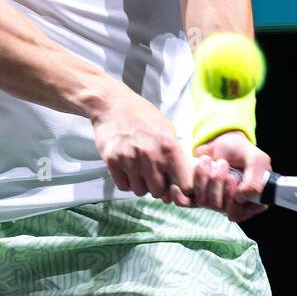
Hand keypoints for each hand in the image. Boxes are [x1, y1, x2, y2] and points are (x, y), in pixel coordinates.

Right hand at [88, 86, 192, 203]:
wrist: (112, 104)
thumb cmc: (143, 115)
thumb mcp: (167, 129)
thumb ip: (175, 153)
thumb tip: (180, 179)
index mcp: (169, 146)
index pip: (184, 183)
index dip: (182, 188)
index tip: (178, 185)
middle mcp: (150, 154)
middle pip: (159, 191)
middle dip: (159, 187)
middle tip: (156, 177)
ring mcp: (129, 159)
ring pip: (140, 191)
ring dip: (142, 185)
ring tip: (141, 171)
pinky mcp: (112, 161)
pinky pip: (123, 186)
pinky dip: (127, 182)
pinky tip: (129, 170)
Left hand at [169, 130, 271, 222]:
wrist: (222, 140)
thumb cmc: (242, 151)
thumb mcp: (257, 160)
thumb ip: (256, 180)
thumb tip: (242, 198)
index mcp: (250, 201)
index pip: (239, 213)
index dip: (233, 198)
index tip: (232, 178)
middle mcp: (232, 205)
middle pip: (220, 207)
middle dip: (218, 183)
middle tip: (223, 164)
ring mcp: (214, 201)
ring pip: (204, 202)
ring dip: (204, 179)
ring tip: (209, 161)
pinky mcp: (198, 196)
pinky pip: (186, 203)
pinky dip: (180, 196)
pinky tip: (177, 186)